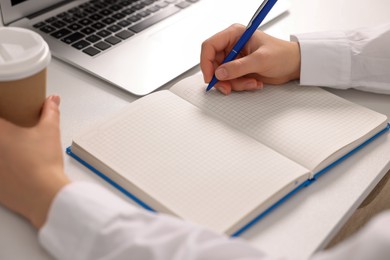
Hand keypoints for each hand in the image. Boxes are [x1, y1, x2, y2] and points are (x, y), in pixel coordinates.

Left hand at [0, 96, 69, 228]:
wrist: (44, 194)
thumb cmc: (44, 164)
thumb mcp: (50, 131)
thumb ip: (50, 111)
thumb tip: (52, 101)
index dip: (3, 117)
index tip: (8, 117)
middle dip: (4, 134)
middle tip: (13, 134)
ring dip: (4, 153)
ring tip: (15, 153)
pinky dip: (4, 170)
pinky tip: (13, 169)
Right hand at [201, 24, 300, 94]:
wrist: (294, 65)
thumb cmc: (283, 55)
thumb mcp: (260, 60)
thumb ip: (238, 67)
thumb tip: (220, 73)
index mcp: (235, 34)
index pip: (210, 46)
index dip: (206, 63)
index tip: (211, 77)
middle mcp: (232, 45)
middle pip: (213, 64)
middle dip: (222, 78)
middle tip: (229, 87)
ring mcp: (235, 59)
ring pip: (221, 75)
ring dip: (235, 84)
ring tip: (251, 82)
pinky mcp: (239, 70)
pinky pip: (230, 81)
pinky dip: (240, 85)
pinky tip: (254, 82)